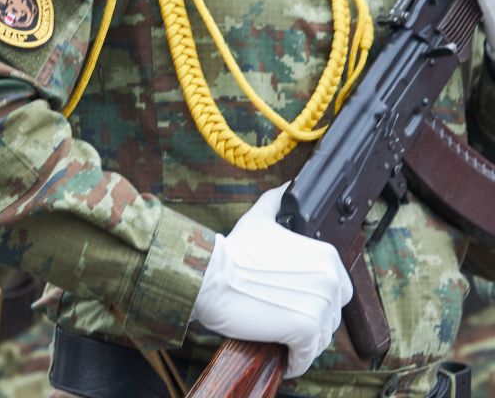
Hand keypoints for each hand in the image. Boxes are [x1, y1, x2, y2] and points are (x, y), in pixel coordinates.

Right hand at [191, 187, 349, 377]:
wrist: (210, 275)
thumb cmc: (234, 250)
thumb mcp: (260, 219)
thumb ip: (278, 202)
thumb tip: (287, 187)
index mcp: (327, 257)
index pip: (337, 292)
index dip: (313, 300)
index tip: (290, 303)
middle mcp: (331, 281)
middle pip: (329, 318)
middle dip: (307, 323)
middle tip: (279, 321)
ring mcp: (320, 307)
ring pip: (318, 340)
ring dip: (300, 344)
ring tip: (276, 337)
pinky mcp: (305, 330)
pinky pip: (305, 357)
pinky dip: (293, 361)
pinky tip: (280, 357)